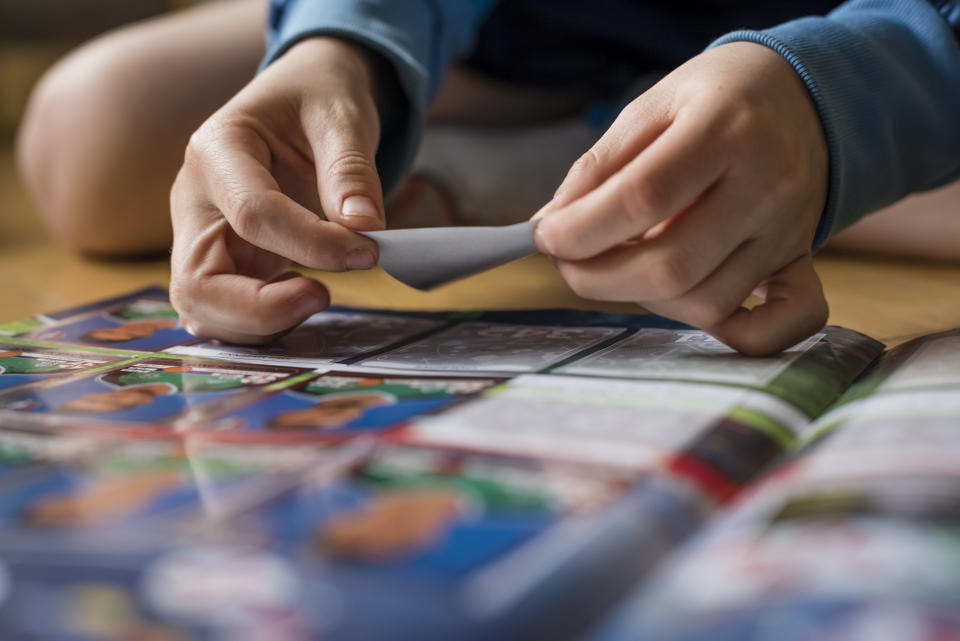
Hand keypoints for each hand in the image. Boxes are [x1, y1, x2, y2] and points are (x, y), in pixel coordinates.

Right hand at [170, 37, 387, 343]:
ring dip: (259, 324)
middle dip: (261, 308)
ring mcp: (201, 236)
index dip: (313, 245)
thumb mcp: (342, 115)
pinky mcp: (221, 262)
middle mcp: (194, 200)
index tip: (368, 251)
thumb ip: (350, 170)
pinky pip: (224, 314)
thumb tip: (364, 228)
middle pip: (197, 282)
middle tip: (324, 296)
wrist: (302, 99)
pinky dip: (260, 325)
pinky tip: (303, 302)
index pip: (252, 215)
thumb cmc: (317, 99)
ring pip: (201, 309)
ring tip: (317, 296)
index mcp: (216, 150)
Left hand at [534, 42, 829, 354]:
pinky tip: (691, 301)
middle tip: (569, 260)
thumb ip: (600, 166)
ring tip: (624, 262)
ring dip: (643, 298)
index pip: (641, 199)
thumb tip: (554, 224)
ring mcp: (790, 233)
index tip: (546, 236)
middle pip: (671, 267)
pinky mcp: (801, 264)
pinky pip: (781, 327)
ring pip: (706, 303)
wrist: (806, 97)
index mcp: (725, 131)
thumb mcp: (652, 105)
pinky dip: (735, 334)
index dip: (579, 229)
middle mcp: (767, 187)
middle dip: (597, 277)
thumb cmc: (716, 99)